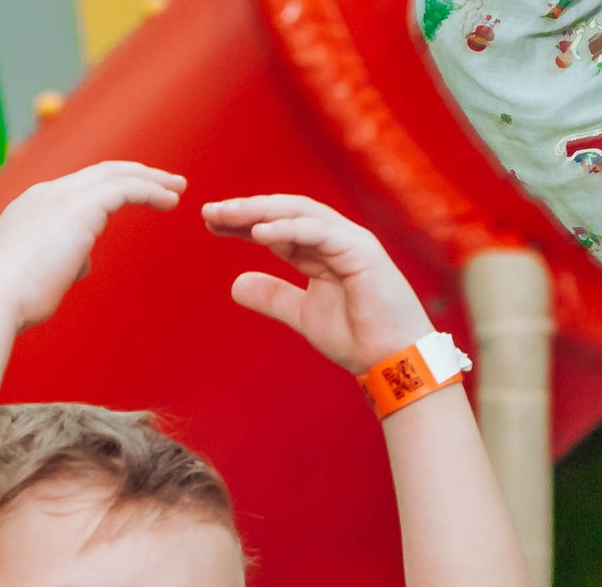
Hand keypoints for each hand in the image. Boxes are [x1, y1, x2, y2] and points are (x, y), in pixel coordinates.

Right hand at [0, 162, 185, 329]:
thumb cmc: (10, 301)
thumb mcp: (37, 276)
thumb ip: (61, 262)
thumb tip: (83, 261)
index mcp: (30, 207)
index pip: (77, 188)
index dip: (108, 189)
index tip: (132, 196)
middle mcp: (46, 194)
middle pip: (99, 172)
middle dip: (135, 174)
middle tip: (166, 183)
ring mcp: (62, 197)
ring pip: (116, 174)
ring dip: (150, 180)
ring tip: (177, 189)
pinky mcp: (81, 208)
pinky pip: (125, 189)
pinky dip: (151, 191)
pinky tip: (171, 201)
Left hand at [205, 193, 434, 373]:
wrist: (391, 360)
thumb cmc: (357, 337)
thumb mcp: (302, 314)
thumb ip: (273, 296)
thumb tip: (235, 284)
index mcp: (322, 250)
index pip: (277, 226)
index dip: (244, 222)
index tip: (211, 223)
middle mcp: (336, 238)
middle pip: (285, 212)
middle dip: (246, 209)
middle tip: (209, 212)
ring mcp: (350, 241)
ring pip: (300, 214)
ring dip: (261, 211)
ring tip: (226, 215)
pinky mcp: (361, 252)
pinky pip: (319, 233)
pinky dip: (288, 230)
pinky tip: (258, 233)